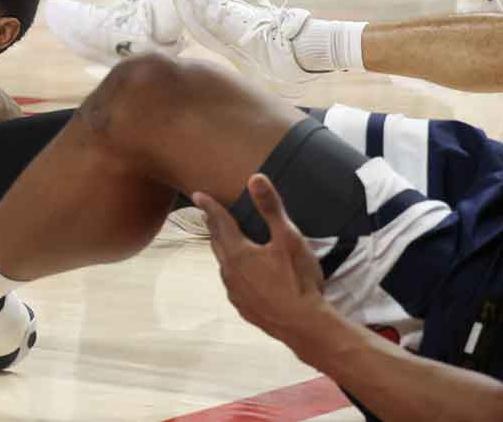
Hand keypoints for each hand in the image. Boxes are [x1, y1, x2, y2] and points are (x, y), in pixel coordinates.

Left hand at [196, 176, 331, 343]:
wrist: (305, 326)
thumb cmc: (298, 280)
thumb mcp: (288, 238)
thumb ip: (271, 207)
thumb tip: (255, 177)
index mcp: (237, 253)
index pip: (219, 222)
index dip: (210, 206)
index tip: (197, 195)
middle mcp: (230, 273)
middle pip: (218, 243)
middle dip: (214, 226)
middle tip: (209, 215)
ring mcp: (235, 293)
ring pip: (224, 265)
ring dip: (223, 250)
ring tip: (225, 241)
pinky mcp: (244, 309)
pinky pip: (234, 284)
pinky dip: (235, 272)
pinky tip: (243, 275)